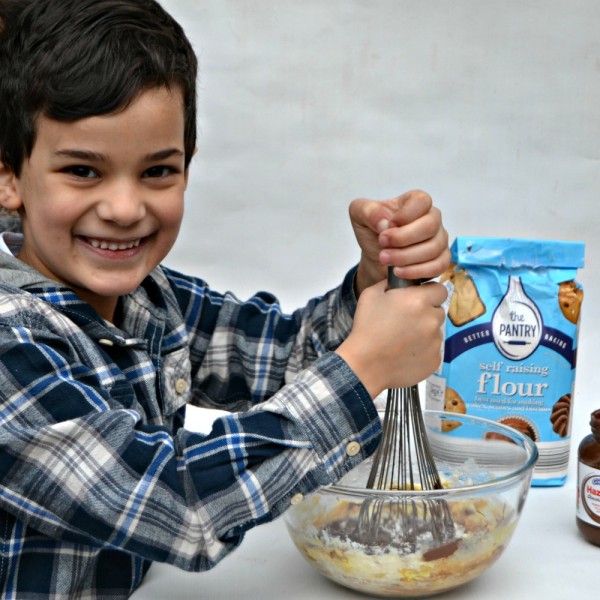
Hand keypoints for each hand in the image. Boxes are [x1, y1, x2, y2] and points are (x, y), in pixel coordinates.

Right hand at [336, 278, 446, 397]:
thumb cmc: (366, 328)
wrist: (365, 364)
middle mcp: (432, 319)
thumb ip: (390, 282)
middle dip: (426, 313)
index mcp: (419, 300)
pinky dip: (422, 350)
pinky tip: (404, 352)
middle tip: (406, 321)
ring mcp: (435, 342)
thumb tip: (400, 279)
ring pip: (435, 331)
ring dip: (424, 332)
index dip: (429, 293)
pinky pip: (432, 350)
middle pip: (438, 311)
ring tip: (402, 339)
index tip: (418, 298)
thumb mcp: (371, 294)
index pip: (440, 289)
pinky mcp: (435, 360)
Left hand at [349, 190, 449, 295]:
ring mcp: (439, 239)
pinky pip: (438, 266)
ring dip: (405, 257)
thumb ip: (368, 211)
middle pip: (430, 225)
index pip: (422, 201)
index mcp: (416, 202)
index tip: (386, 226)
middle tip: (382, 245)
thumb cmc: (373, 232)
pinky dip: (416, 271)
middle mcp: (432, 218)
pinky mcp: (441, 260)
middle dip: (402, 238)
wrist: (376, 257)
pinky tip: (398, 271)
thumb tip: (384, 222)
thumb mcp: (360, 215)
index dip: (404, 215)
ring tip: (385, 259)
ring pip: (433, 248)